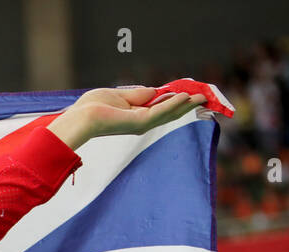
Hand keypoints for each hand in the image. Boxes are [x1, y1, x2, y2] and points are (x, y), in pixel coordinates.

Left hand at [47, 87, 208, 150]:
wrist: (81, 116)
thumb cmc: (93, 106)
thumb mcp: (120, 95)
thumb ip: (138, 94)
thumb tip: (156, 91)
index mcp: (137, 116)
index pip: (162, 108)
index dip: (177, 100)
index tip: (192, 92)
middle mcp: (142, 122)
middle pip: (171, 112)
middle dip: (189, 105)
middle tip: (206, 97)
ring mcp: (141, 124)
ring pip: (170, 113)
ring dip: (187, 104)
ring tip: (203, 97)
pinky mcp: (139, 122)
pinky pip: (161, 112)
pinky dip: (174, 104)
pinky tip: (186, 97)